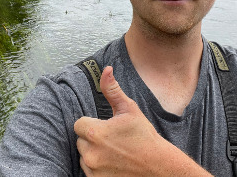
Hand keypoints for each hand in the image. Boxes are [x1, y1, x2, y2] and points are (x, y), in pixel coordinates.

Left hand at [74, 66, 211, 175]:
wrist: (157, 166)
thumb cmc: (144, 136)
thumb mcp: (129, 109)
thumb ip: (112, 90)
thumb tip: (106, 69)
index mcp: (96, 132)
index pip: (79, 124)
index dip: (92, 123)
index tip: (105, 126)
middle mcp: (91, 153)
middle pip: (81, 140)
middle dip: (92, 137)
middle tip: (112, 139)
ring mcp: (93, 171)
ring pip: (84, 155)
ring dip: (93, 152)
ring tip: (114, 151)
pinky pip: (88, 170)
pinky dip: (97, 166)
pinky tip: (113, 162)